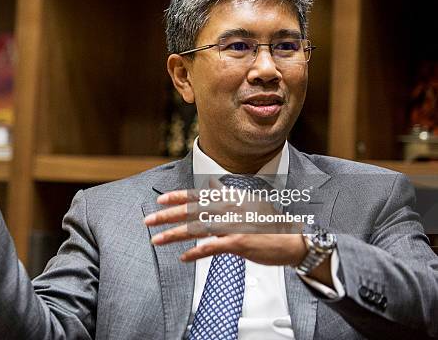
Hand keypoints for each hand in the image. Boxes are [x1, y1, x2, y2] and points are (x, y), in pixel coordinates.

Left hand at [143, 177, 306, 265]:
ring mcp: (234, 225)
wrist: (293, 241)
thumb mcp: (249, 203)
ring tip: (157, 240)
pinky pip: (211, 248)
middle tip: (149, 221)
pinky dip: (195, 253)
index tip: (160, 200)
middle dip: (167, 216)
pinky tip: (184, 257)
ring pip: (197, 229)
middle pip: (192, 211)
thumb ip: (228, 195)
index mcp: (231, 199)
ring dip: (174, 235)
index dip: (177, 197)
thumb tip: (212, 186)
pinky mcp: (238, 243)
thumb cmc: (271, 225)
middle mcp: (230, 209)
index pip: (199, 195)